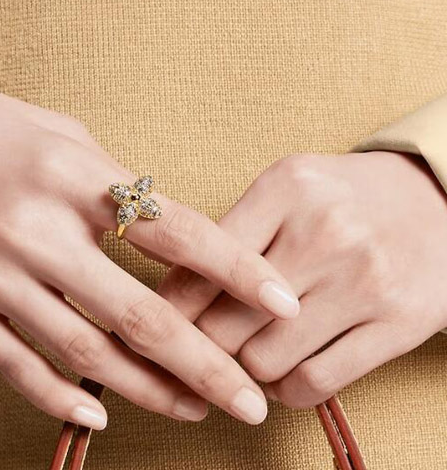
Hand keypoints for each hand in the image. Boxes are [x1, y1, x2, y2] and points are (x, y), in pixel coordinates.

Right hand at [0, 71, 298, 427]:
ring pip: (86, 353)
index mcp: (74, 179)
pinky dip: (60, 396)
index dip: (238, 271)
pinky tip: (101, 413)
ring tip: (194, 410)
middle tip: (250, 402)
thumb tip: (164, 236)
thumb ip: (114, 188)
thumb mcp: (60, 139)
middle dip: (206, 365)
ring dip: (148, 390)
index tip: (284, 303)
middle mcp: (38, 232)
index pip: (176, 233)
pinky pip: (16, 365)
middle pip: (140, 315)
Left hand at [159, 152, 446, 407]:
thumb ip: (230, 234)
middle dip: (203, 345)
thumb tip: (172, 299)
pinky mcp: (399, 323)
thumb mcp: (286, 190)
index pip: (198, 268)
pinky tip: (282, 374)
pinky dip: (284, 392)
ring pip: (263, 361)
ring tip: (248, 355)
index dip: (169, 309)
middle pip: (223, 323)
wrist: (436, 202)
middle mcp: (325, 231)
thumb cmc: (342, 200)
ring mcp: (366, 280)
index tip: (162, 325)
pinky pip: (313, 384)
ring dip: (245, 371)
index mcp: (285, 189)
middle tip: (202, 346)